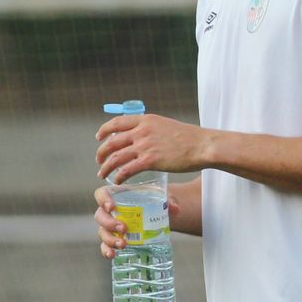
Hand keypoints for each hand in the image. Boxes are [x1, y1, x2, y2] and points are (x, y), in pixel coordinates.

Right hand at [93, 183, 183, 259]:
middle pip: (100, 216)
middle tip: (124, 228)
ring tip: (123, 244)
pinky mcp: (113, 239)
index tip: (112, 206)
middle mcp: (108, 211)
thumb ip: (168, 200)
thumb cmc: (153, 201)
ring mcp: (109, 226)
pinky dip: (106, 250)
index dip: (102, 199)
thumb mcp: (161, 197)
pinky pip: (104, 245)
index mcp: (116, 195)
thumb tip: (175, 209)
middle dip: (109, 223)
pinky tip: (112, 255)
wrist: (155, 214)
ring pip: (102, 232)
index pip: (101, 194)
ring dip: (110, 239)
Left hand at [94, 113, 209, 181]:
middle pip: (112, 141)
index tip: (99, 137)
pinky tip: (118, 180)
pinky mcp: (150, 161)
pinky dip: (119, 176)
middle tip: (99, 160)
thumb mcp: (166, 125)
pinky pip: (127, 170)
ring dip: (106, 167)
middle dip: (102, 152)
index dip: (104, 130)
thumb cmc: (190, 138)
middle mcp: (142, 131)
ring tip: (103, 173)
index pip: (117, 122)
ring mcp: (145, 146)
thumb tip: (144, 137)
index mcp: (146, 120)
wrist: (202, 145)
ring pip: (116, 157)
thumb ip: (152, 129)